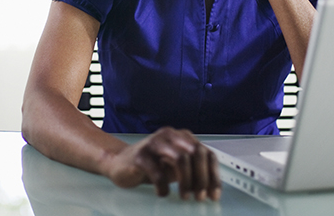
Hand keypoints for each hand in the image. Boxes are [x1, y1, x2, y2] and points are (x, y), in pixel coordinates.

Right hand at [103, 127, 220, 200]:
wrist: (119, 162)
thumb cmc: (150, 164)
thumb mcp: (175, 167)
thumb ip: (192, 170)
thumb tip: (210, 187)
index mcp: (182, 137)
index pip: (206, 153)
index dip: (213, 175)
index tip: (214, 194)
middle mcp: (170, 135)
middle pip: (196, 153)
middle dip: (202, 178)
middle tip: (200, 197)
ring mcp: (155, 143)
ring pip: (181, 159)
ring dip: (187, 181)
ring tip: (185, 196)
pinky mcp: (140, 155)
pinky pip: (158, 172)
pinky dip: (163, 187)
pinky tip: (162, 192)